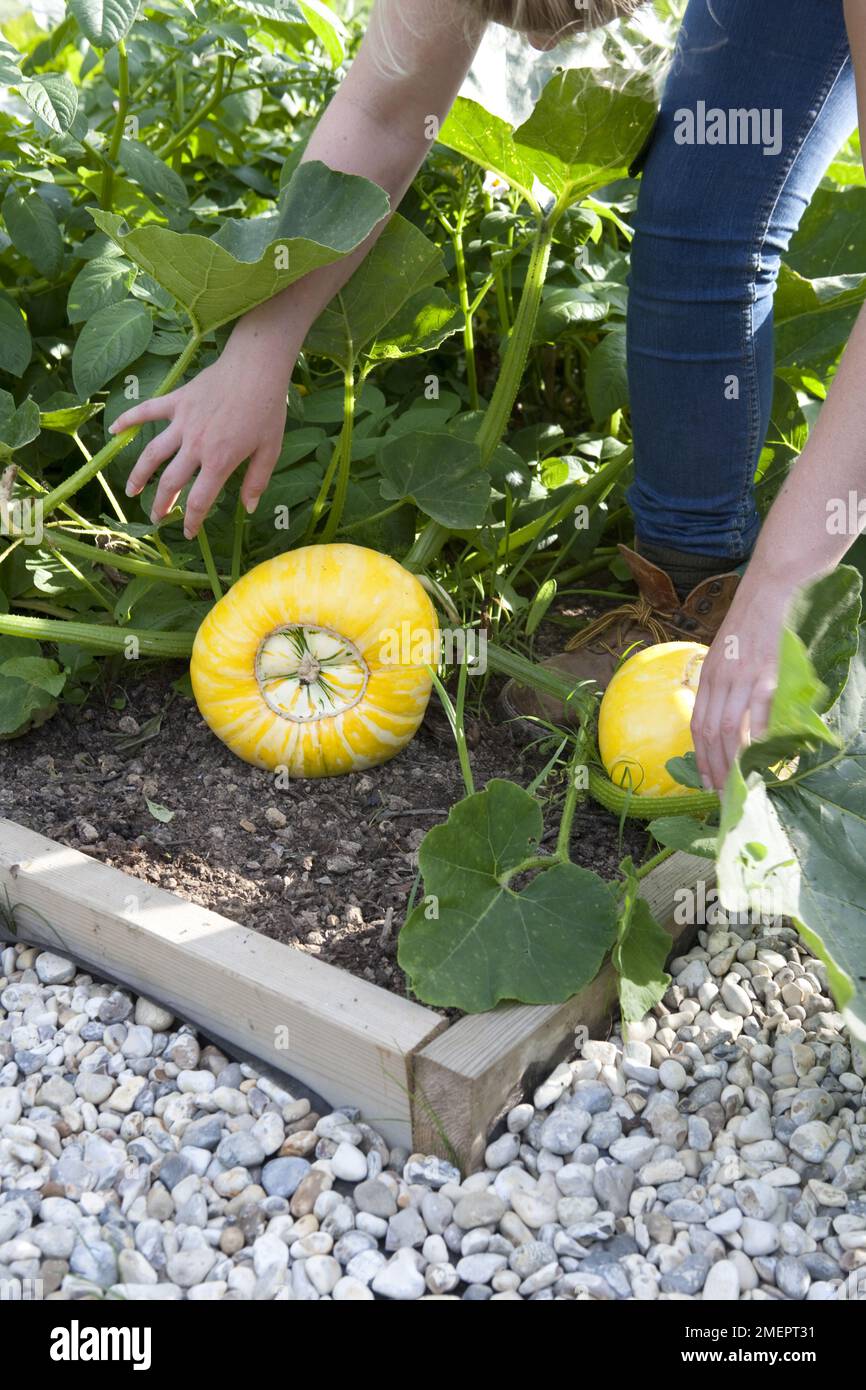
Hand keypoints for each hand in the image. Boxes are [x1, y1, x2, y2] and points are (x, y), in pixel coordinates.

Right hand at [111, 330, 293, 538]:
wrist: (256, 368)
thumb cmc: (267, 410)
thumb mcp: (270, 450)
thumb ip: (256, 481)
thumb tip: (247, 508)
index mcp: (219, 461)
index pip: (199, 500)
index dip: (192, 521)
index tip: (188, 533)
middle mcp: (195, 446)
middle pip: (170, 482)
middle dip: (161, 504)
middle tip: (155, 517)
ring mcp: (182, 423)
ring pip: (152, 454)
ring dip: (138, 474)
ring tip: (130, 491)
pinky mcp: (176, 401)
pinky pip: (146, 411)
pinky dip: (128, 419)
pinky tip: (114, 430)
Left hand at [690, 572, 795, 791]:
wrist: (772, 589)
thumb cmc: (752, 621)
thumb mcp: (726, 652)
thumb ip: (725, 682)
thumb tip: (730, 716)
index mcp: (708, 675)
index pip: (697, 725)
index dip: (699, 757)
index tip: (705, 781)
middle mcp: (720, 679)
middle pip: (709, 734)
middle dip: (713, 768)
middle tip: (721, 794)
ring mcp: (742, 678)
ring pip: (729, 730)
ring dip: (732, 763)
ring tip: (738, 785)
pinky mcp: (767, 674)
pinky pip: (759, 715)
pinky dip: (761, 740)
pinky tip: (765, 758)